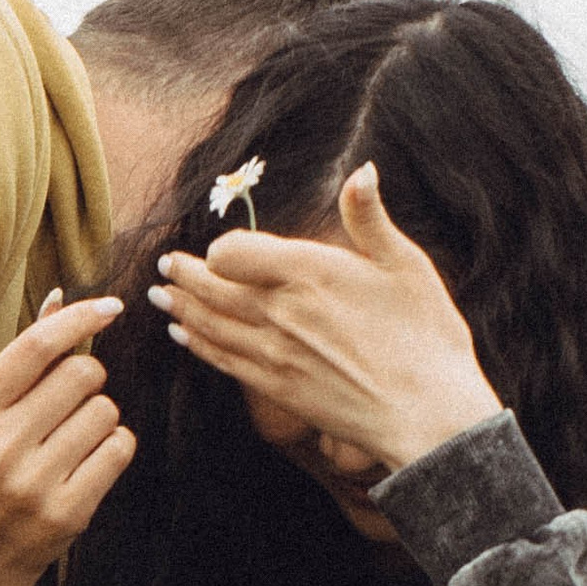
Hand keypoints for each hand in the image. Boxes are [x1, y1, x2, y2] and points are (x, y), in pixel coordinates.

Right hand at [0, 293, 132, 585]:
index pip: (38, 346)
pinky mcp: (65, 512)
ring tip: (71, 441)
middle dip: (88, 383)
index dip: (81, 318)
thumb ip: (24, 357)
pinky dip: (113, 448)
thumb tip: (59, 297)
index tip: (112, 306)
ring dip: (100, 419)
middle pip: (84, 374)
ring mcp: (31, 482)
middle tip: (68, 408)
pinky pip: (119, 449)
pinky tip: (87, 462)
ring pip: (106, 411)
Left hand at [150, 167, 499, 471]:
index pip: (232, 251)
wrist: (426, 414)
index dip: (221, 248)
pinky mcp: (276, 387)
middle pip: (211, 287)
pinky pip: (222, 360)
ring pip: (209, 324)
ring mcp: (273, 353)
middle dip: (183, 274)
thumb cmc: (426, 336)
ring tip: (159, 296)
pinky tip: (184, 335)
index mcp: (308, 273)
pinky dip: (197, 344)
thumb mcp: (405, 265)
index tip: (216, 247)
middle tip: (165, 265)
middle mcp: (280, 311)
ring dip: (180, 307)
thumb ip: (370, 217)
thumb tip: (362, 170)